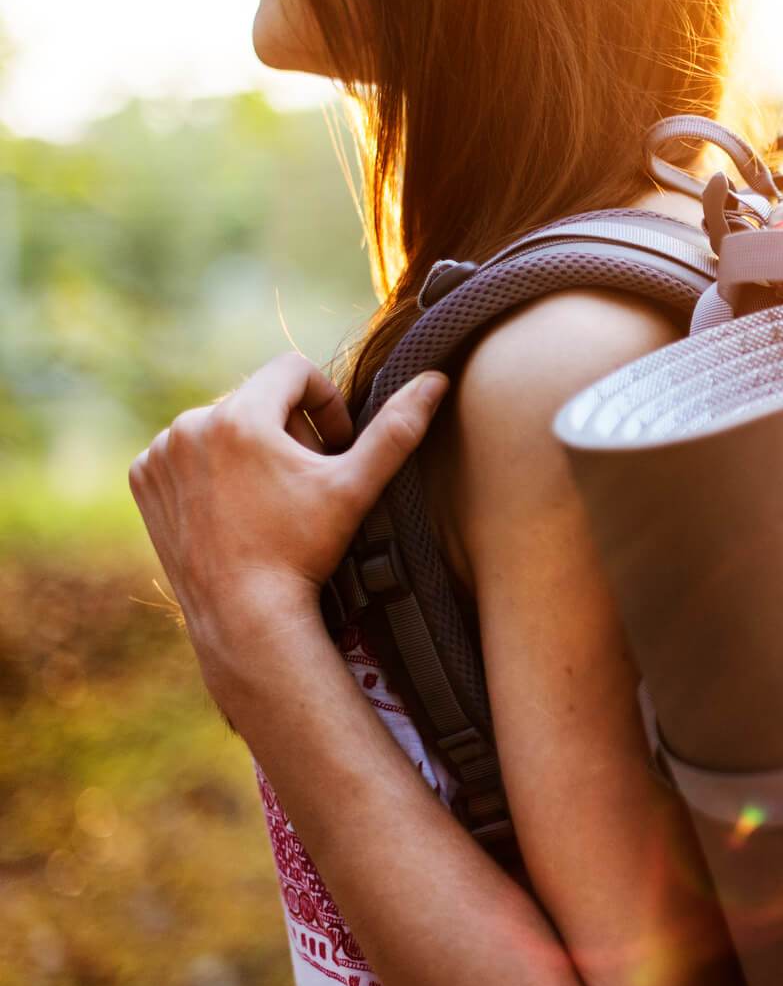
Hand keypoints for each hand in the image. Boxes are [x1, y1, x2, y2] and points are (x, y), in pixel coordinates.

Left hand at [129, 352, 447, 673]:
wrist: (243, 615)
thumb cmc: (304, 550)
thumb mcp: (357, 486)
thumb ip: (396, 429)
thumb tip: (435, 381)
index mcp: (240, 415)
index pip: (294, 370)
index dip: (325, 402)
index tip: (334, 445)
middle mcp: (190, 424)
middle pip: (257, 399)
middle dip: (287, 429)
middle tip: (306, 481)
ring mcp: (161, 453)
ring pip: (221, 424)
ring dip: (249, 446)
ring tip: (270, 497)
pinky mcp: (144, 479)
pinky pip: (184, 451)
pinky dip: (209, 467)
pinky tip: (233, 506)